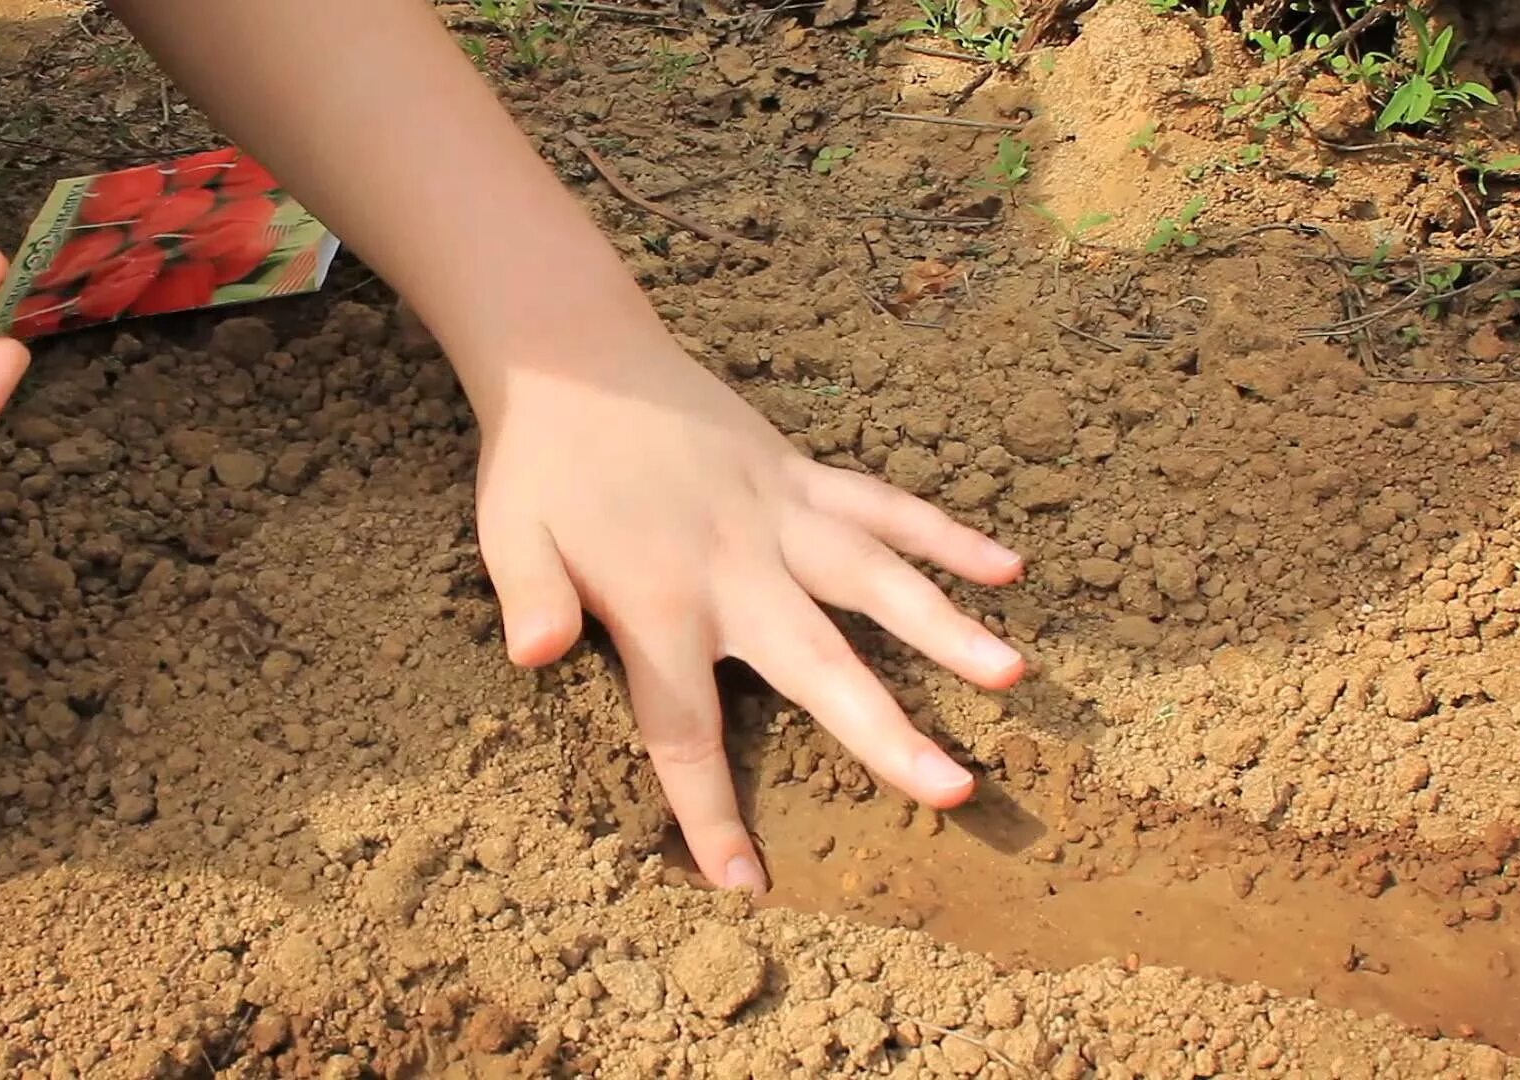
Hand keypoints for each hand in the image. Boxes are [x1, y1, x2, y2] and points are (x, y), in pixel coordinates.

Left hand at [475, 336, 1025, 893]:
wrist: (576, 357)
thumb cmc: (539, 462)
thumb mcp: (509, 534)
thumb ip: (534, 598)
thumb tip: (534, 657)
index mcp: (660, 602)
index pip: (684, 729)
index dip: (711, 812)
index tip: (746, 885)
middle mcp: (736, 566)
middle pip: (819, 666)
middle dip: (886, 734)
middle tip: (953, 791)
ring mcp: (778, 515)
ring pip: (875, 580)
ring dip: (944, 628)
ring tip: (1010, 675)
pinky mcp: (798, 473)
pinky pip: (883, 505)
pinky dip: (944, 535)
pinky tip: (1007, 567)